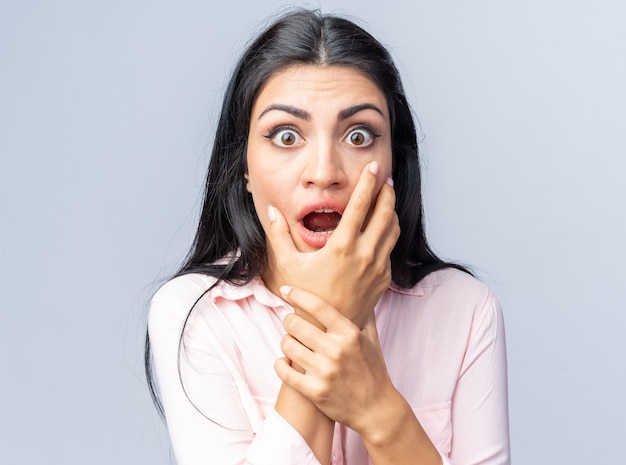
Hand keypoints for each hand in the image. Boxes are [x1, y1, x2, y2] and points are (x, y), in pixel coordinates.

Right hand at [264, 162, 399, 327]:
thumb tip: (271, 211)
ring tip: (386, 198)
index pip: (360, 206)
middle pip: (385, 213)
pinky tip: (382, 227)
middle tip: (383, 178)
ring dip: (391, 210)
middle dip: (386, 192)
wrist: (327, 329)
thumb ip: (279, 235)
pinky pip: (391, 248)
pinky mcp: (383, 278)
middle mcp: (365, 255)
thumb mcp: (288, 265)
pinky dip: (389, 232)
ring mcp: (377, 267)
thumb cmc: (306, 296)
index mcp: (342, 247)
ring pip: (393, 230)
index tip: (372, 167)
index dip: (368, 183)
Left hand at [275, 285, 399, 436]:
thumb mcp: (372, 340)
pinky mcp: (314, 391)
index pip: (317, 306)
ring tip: (292, 344)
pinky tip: (285, 362)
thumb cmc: (373, 371)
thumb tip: (362, 294)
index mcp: (349, 334)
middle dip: (289, 321)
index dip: (297, 294)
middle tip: (292, 324)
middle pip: (295, 324)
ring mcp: (324, 372)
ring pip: (287, 345)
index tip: (285, 289)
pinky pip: (284, 371)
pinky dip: (280, 364)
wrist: (377, 409)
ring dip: (286, 343)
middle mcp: (336, 350)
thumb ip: (365, 316)